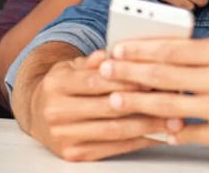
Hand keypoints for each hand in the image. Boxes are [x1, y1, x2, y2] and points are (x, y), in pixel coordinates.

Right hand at [25, 49, 182, 161]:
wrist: (35, 114)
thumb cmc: (63, 86)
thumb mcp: (73, 66)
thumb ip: (95, 60)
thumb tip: (115, 54)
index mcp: (57, 84)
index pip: (97, 81)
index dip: (128, 80)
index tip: (155, 78)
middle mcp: (56, 111)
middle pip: (108, 108)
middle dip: (145, 103)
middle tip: (173, 99)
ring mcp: (63, 136)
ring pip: (114, 131)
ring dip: (148, 126)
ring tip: (173, 121)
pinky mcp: (72, 154)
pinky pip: (112, 148)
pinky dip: (138, 141)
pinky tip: (157, 135)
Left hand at [100, 29, 208, 156]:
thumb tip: (179, 45)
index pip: (173, 49)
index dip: (140, 50)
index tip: (118, 50)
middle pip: (164, 76)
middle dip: (128, 73)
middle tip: (104, 72)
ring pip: (170, 106)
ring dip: (138, 103)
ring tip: (116, 99)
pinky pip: (189, 134)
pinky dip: (167, 130)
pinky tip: (149, 127)